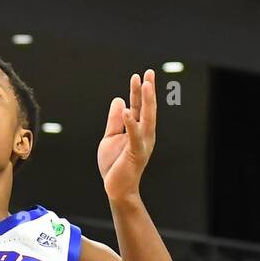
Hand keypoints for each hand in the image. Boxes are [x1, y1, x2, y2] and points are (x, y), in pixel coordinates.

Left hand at [97, 69, 156, 203]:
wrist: (116, 188)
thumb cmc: (114, 164)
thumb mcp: (110, 137)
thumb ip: (114, 120)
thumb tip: (118, 100)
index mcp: (137, 130)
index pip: (138, 107)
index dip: (138, 91)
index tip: (139, 75)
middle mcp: (144, 134)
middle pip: (146, 109)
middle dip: (147, 91)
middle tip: (149, 73)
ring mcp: (141, 143)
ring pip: (146, 119)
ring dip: (146, 101)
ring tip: (145, 85)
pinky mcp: (135, 153)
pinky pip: (134, 136)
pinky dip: (131, 124)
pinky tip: (127, 111)